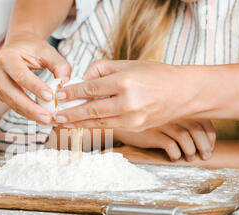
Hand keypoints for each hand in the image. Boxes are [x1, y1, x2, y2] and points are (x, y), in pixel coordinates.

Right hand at [0, 32, 71, 123]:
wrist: (18, 47)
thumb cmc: (33, 49)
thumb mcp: (48, 52)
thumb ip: (60, 66)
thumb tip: (65, 84)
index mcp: (7, 57)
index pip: (21, 75)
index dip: (35, 87)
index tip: (50, 97)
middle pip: (13, 94)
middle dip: (32, 108)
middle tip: (48, 118)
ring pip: (13, 104)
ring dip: (31, 114)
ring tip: (47, 120)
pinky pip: (14, 106)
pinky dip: (27, 113)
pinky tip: (40, 117)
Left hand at [54, 60, 202, 130]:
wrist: (183, 93)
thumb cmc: (156, 75)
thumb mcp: (129, 64)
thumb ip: (104, 69)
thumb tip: (83, 79)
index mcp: (125, 82)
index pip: (91, 88)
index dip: (72, 93)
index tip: (59, 95)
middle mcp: (128, 102)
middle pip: (91, 110)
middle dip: (70, 114)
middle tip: (55, 116)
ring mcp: (132, 117)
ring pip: (99, 122)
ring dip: (78, 123)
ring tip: (63, 124)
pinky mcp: (136, 127)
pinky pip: (110, 127)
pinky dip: (94, 126)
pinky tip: (82, 125)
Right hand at [114, 120, 215, 160]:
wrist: (123, 119)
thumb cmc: (149, 118)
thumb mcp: (167, 114)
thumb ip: (182, 118)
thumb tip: (201, 135)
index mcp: (180, 107)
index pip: (204, 121)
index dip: (210, 136)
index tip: (210, 146)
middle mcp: (174, 113)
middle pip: (197, 131)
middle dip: (205, 146)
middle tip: (205, 156)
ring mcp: (164, 123)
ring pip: (186, 139)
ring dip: (191, 152)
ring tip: (189, 158)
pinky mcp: (153, 134)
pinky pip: (171, 146)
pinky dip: (175, 154)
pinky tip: (173, 157)